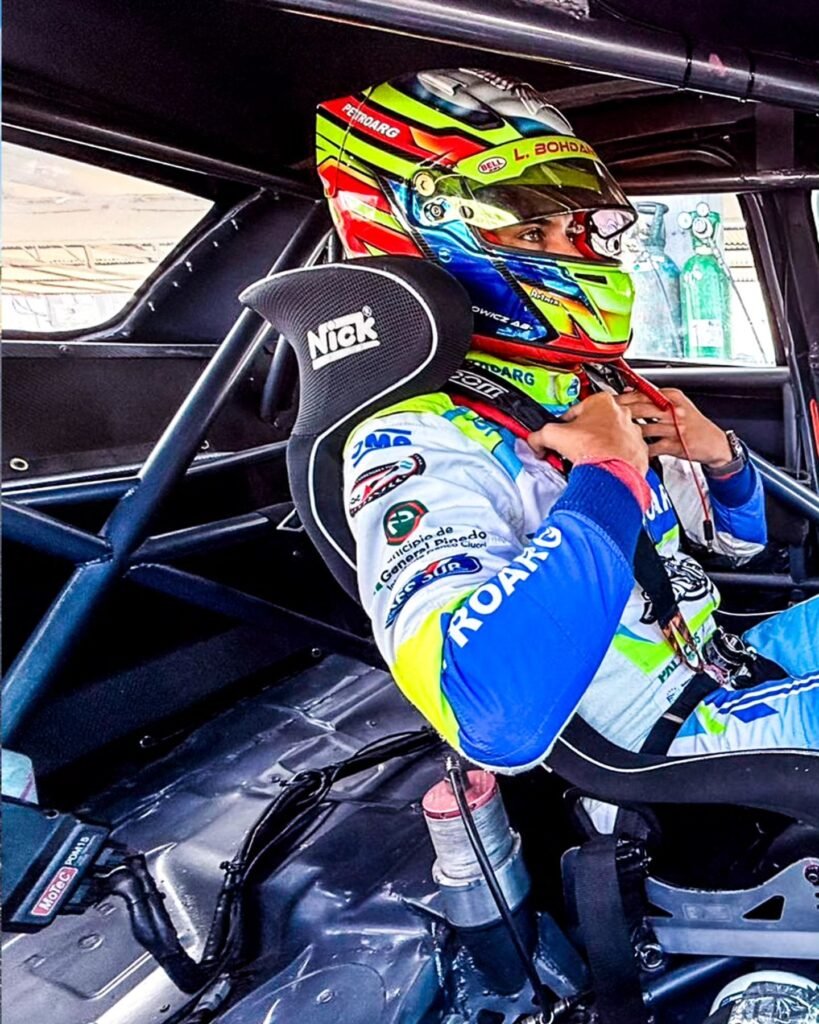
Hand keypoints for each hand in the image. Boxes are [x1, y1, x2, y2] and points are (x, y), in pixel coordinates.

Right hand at [527, 392, 648, 474]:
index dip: (564, 424)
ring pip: (612, 436)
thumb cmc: (591, 450)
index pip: (576, 410)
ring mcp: (633, 431)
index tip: (562, 434)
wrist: (612, 473)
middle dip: (584, 434)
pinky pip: (624, 451)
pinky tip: (604, 464)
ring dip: (601, 444)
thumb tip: (534, 441)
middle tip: (574, 447)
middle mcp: (621, 413)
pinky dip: (615, 457)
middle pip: (596, 421)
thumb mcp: (553, 435)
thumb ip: (539, 435)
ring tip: (589, 457)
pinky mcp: (640, 449)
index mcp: (601, 401)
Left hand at [615, 387, 732, 467]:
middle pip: (640, 408)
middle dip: (620, 412)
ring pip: (643, 427)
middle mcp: (674, 411)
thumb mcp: (678, 405)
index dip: (623, 397)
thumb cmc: (694, 425)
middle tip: (603, 416)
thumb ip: (655, 399)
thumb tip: (628, 392)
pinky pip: (651, 447)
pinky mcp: (675, 445)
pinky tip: (630, 449)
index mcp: (673, 397)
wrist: (715, 443)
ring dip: (627, 432)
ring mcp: (675, 428)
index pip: (643, 393)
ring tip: (613, 434)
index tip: (608, 400)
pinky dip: (640, 448)